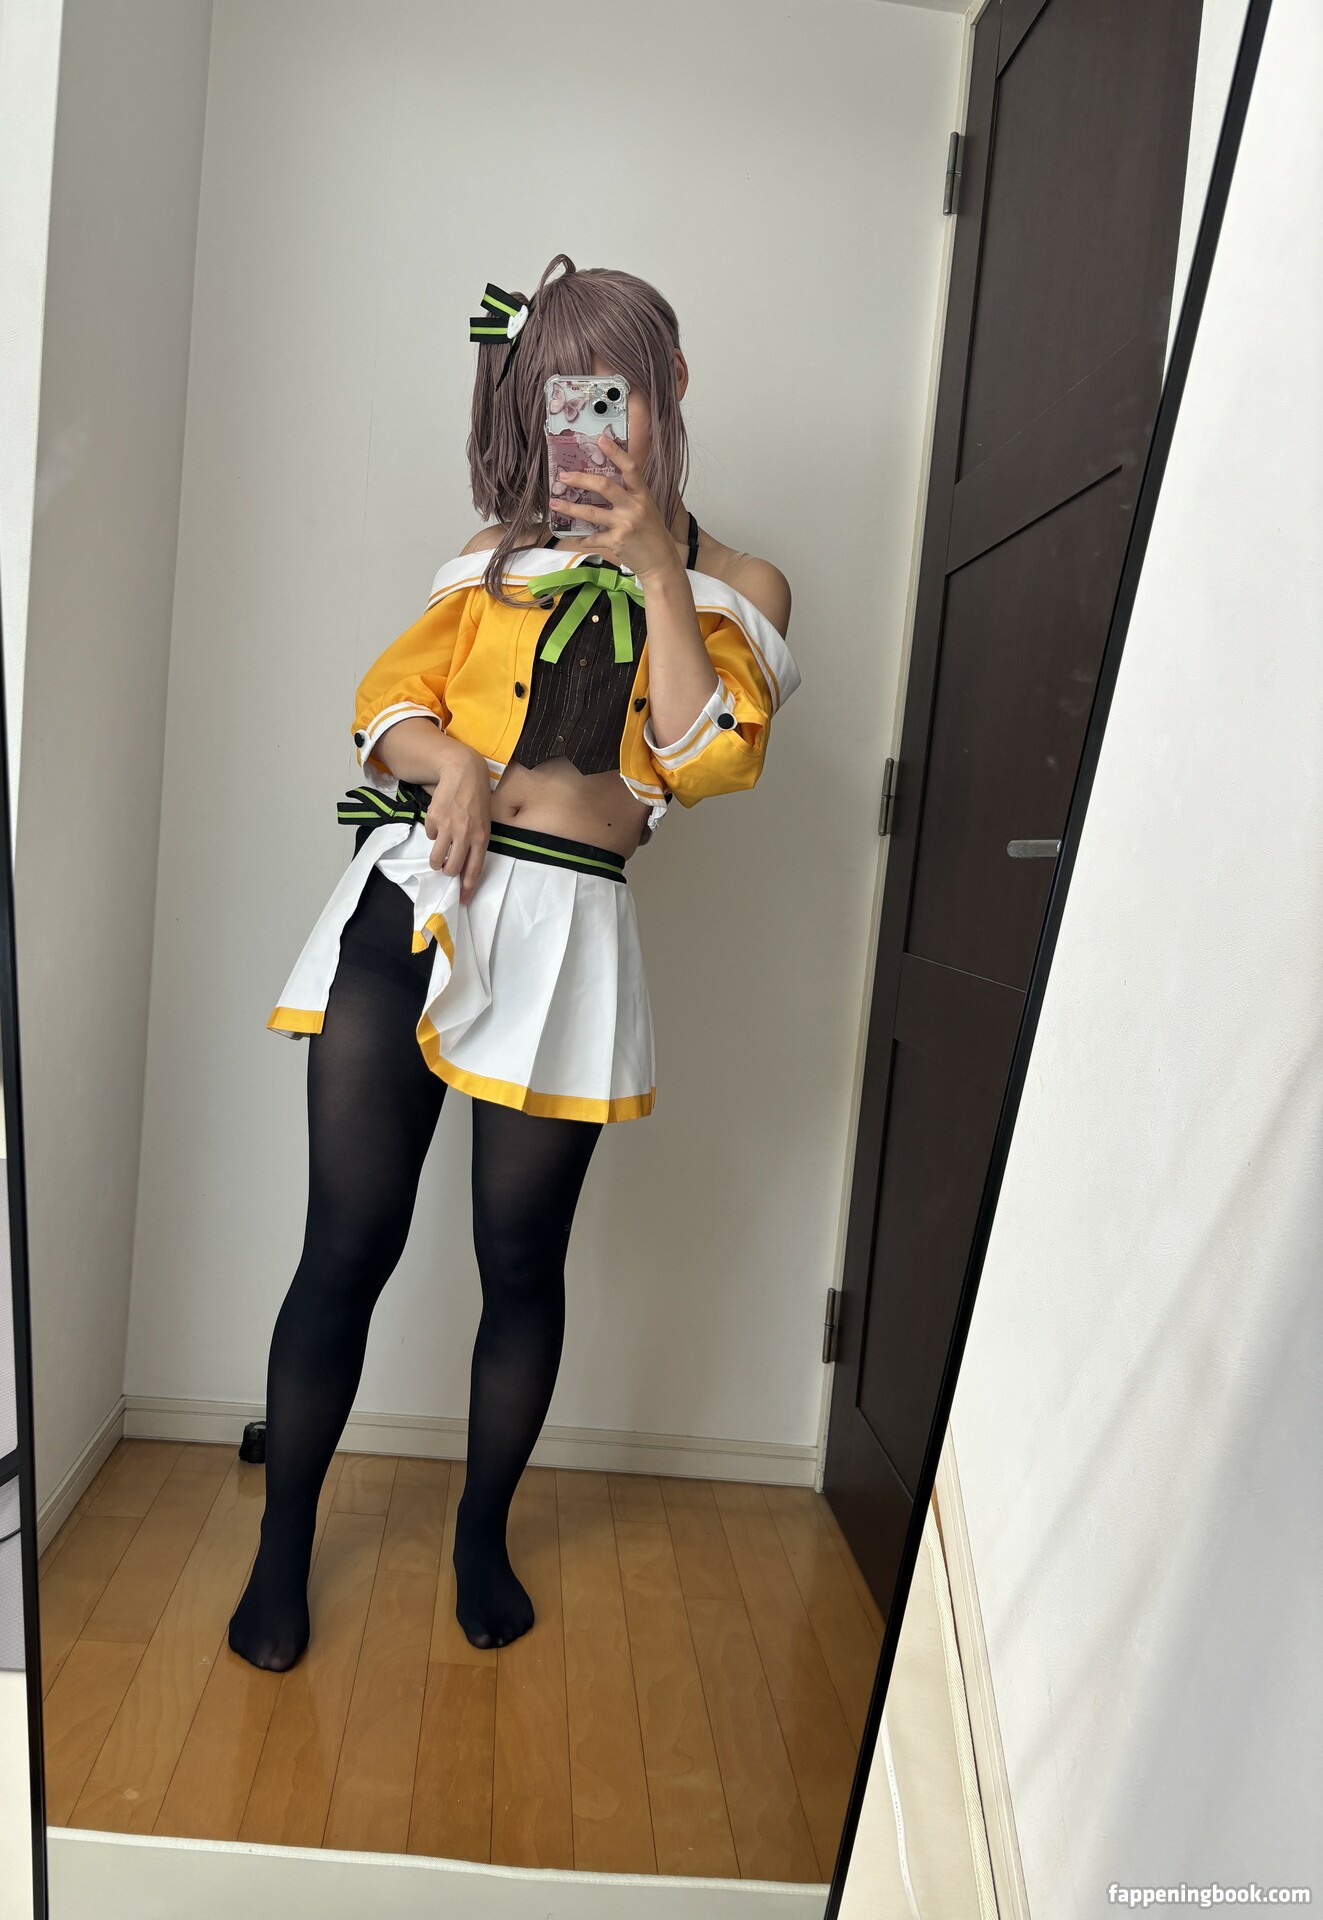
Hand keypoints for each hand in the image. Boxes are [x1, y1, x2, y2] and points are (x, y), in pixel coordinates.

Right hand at [419, 740, 489, 901]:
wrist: (463, 773)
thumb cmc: (477, 800)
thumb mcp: (484, 822)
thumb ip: (476, 843)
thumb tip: (464, 865)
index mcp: (481, 837)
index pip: (474, 869)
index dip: (468, 887)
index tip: (463, 899)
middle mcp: (465, 834)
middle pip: (451, 868)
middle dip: (447, 872)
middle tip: (446, 866)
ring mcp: (448, 827)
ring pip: (436, 858)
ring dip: (436, 860)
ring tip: (439, 853)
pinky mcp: (433, 818)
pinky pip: (429, 835)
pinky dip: (433, 832)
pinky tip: (440, 820)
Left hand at [553, 434, 684, 582]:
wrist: (661, 562)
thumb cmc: (652, 534)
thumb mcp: (647, 509)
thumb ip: (630, 495)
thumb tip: (604, 484)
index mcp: (642, 495)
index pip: (630, 468)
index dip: (615, 452)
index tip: (600, 439)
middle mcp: (634, 507)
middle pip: (604, 486)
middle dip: (580, 479)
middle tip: (563, 477)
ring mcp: (625, 524)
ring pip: (592, 512)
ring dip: (570, 507)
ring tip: (555, 503)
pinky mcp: (617, 541)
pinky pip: (593, 537)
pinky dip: (582, 537)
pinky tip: (573, 536)